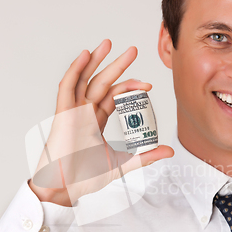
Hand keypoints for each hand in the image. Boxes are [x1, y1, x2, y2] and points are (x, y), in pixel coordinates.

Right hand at [29, 40, 173, 205]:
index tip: (148, 85)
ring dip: (96, 61)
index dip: (130, 88)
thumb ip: (144, 157)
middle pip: (102, 83)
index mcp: (96, 121)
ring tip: (108, 43)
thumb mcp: (121, 164)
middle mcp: (85, 113)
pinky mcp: (63, 114)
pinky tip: (85, 56)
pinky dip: (75, 71)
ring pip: (85, 80)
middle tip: (133, 50)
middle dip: (117, 66)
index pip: (114, 97)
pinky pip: (67, 87)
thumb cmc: (85, 177)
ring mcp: (73, 112)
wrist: (66, 188)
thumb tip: (168, 151)